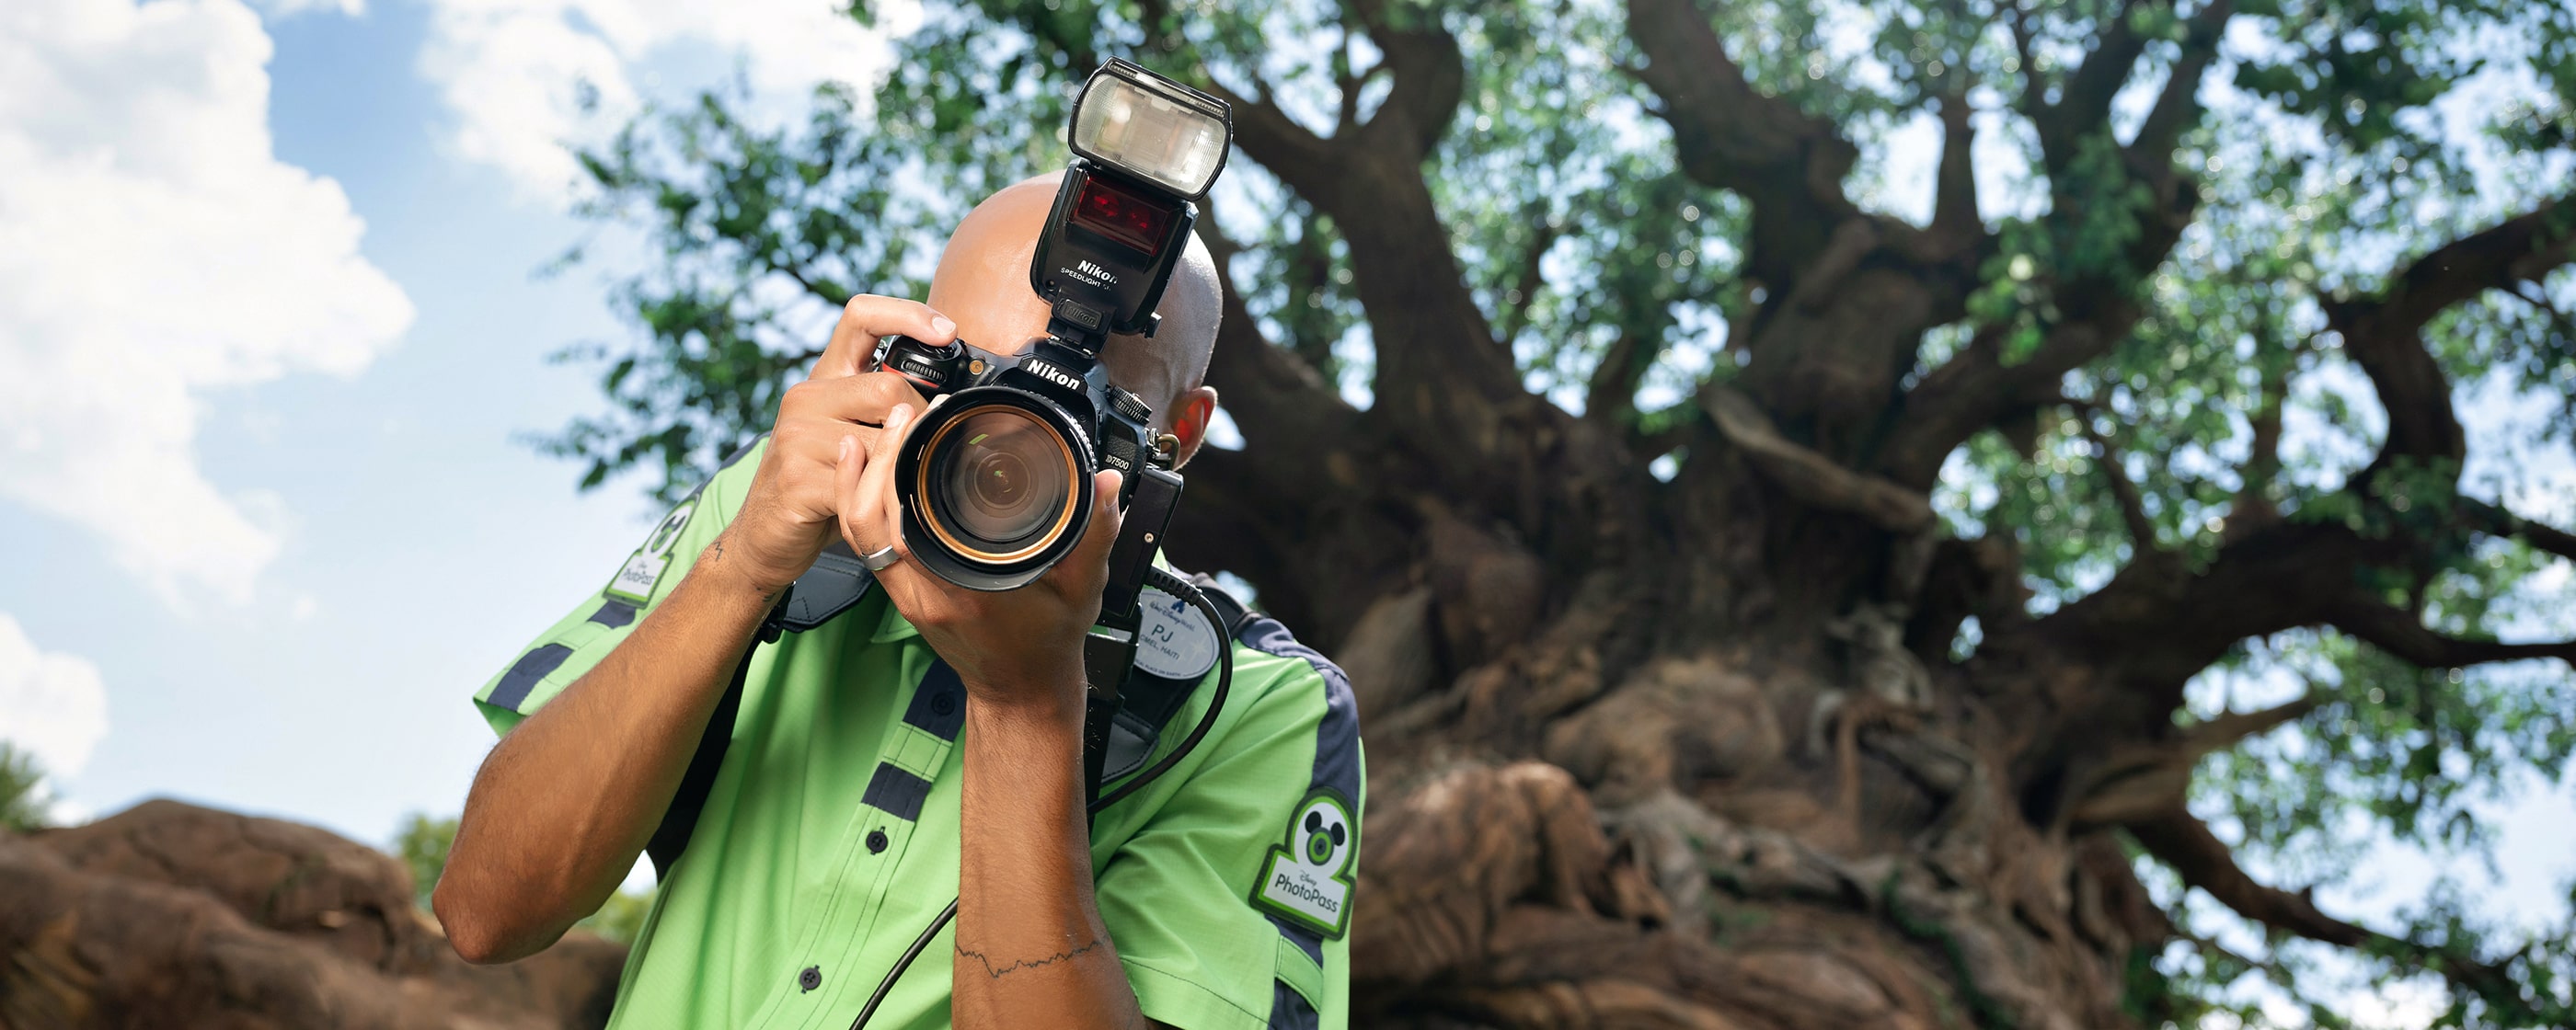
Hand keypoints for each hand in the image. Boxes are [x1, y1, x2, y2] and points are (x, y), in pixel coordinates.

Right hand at [713, 295, 946, 595]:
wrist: (764, 536)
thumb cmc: (819, 483)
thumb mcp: (849, 434)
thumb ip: (883, 411)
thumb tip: (947, 400)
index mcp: (824, 378)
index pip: (862, 316)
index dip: (907, 314)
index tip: (947, 330)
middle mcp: (806, 397)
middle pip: (889, 388)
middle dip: (921, 424)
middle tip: (925, 456)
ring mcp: (797, 436)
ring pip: (884, 441)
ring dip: (904, 472)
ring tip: (901, 491)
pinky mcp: (798, 478)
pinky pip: (865, 485)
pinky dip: (885, 503)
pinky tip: (884, 514)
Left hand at [833, 401, 1123, 715]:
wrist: (1021, 690)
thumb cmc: (1047, 645)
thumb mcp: (1082, 588)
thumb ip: (1096, 532)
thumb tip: (1107, 484)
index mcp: (964, 590)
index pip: (911, 522)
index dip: (905, 465)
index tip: (926, 423)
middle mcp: (925, 592)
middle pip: (873, 518)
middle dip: (883, 457)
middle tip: (905, 413)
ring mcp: (906, 594)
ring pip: (859, 529)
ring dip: (863, 476)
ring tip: (885, 429)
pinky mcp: (901, 592)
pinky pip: (864, 543)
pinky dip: (857, 501)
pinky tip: (865, 467)